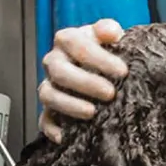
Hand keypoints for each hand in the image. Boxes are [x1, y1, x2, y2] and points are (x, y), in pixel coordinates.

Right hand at [38, 19, 127, 143]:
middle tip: (110, 93)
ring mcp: (50, 86)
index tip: (122, 70)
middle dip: (85, 83)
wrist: (100, 69)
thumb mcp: (108, 36)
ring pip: (48, 95)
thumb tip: (112, 32)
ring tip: (92, 113)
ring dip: (69, 105)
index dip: (98, 57)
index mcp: (67, 40)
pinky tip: (66, 136)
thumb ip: (108, 29)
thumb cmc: (104, 51)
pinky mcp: (49, 109)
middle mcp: (54, 62)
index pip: (76, 44)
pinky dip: (52, 128)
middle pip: (60, 71)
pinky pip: (43, 120)